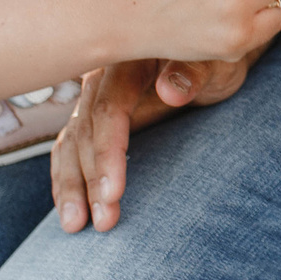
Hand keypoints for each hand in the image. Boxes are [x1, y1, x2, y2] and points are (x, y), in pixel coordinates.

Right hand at [47, 50, 263, 233]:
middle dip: (90, 180)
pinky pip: (70, 146)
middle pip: (86, 132)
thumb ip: (192, 72)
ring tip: (74, 226)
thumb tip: (169, 90)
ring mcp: (93, 97)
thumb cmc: (215, 58)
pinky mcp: (93, 115)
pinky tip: (68, 207)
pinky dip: (66, 177)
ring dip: (71, 186)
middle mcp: (102, 76)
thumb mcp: (214, 61)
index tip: (113, 193)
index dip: (107, 153)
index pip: (109, 109)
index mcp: (128, 59)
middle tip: (103, 222)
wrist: (207, 53)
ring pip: (71, 143)